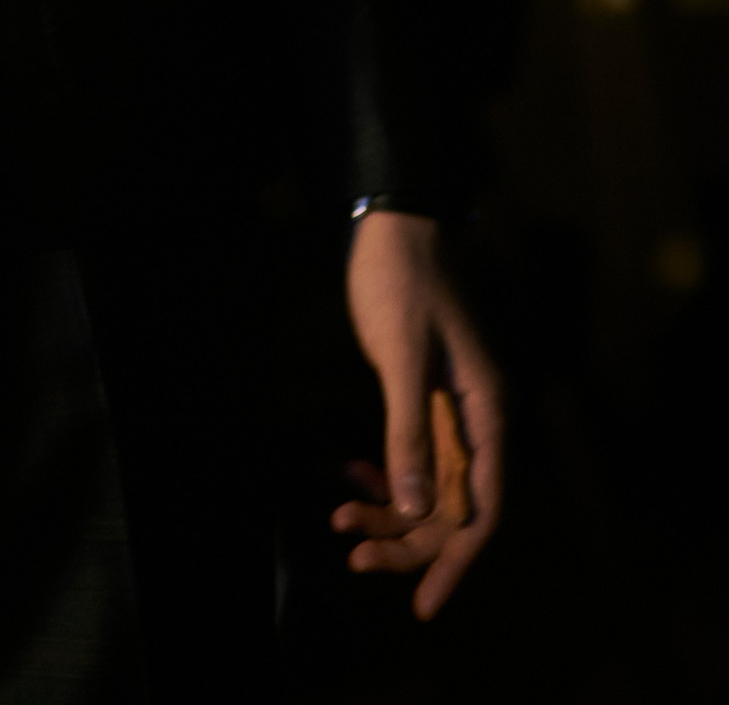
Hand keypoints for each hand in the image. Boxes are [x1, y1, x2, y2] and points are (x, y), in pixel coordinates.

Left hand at [334, 207, 502, 619]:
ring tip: (339, 519)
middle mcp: (477, 421)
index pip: (483, 508)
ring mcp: (451, 411)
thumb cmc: (403, 284)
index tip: (424, 600)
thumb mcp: (401, 357)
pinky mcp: (424, 399)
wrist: (393, 227)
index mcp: (487, 413)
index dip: (457, 559)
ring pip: (428, 486)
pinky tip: (352, 479)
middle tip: (354, 554)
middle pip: (453, 507)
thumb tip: (414, 510)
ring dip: (389, 511)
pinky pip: (413, 458)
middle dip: (407, 539)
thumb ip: (410, 431)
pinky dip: (385, 475)